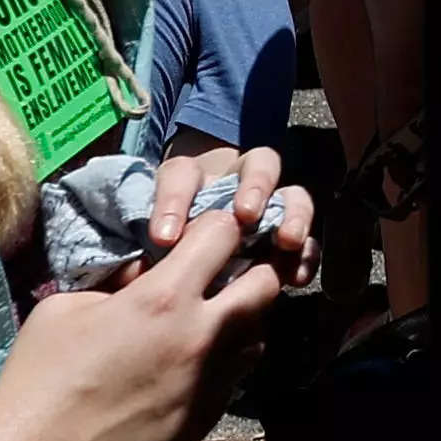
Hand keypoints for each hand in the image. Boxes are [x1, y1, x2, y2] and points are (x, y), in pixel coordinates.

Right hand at [0, 183, 283, 440]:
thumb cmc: (39, 378)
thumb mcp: (69, 307)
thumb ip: (121, 281)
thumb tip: (149, 271)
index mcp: (163, 298)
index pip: (225, 232)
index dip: (214, 226)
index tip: (197, 237)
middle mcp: (201, 337)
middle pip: (266, 283)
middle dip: (248, 270)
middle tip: (217, 276)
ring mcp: (210, 383)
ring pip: (259, 334)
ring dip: (240, 320)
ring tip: (203, 323)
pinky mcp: (206, 421)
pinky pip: (236, 377)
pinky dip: (224, 363)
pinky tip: (187, 368)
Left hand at [143, 142, 311, 263]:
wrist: (186, 268)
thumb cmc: (161, 247)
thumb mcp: (142, 247)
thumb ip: (136, 256)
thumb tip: (134, 274)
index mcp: (192, 181)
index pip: (182, 174)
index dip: (173, 201)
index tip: (163, 239)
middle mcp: (235, 185)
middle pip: (257, 164)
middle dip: (255, 187)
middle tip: (246, 216)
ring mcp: (268, 208)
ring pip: (290, 194)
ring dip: (292, 214)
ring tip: (286, 242)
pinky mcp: (284, 238)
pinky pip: (306, 239)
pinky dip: (306, 254)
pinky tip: (297, 276)